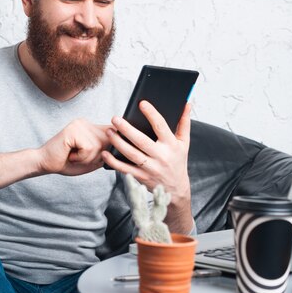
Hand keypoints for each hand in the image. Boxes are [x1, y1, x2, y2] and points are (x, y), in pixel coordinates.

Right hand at [39, 119, 111, 175]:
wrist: (44, 163)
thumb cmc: (66, 162)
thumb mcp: (91, 159)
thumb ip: (105, 152)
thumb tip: (120, 148)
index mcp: (90, 128)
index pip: (112, 130)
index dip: (116, 141)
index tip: (114, 148)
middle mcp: (86, 123)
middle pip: (109, 140)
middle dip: (98, 155)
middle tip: (81, 158)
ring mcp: (79, 124)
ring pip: (99, 145)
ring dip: (88, 158)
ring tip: (75, 157)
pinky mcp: (73, 130)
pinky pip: (89, 147)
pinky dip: (81, 157)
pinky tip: (71, 155)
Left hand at [102, 101, 192, 232]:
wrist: (176, 189)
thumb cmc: (178, 161)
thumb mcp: (184, 142)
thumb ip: (184, 122)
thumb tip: (187, 104)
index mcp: (171, 145)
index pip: (161, 126)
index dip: (151, 114)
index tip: (142, 103)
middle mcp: (161, 157)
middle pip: (141, 141)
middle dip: (127, 129)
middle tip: (115, 118)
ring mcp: (150, 168)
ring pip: (131, 154)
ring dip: (118, 142)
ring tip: (109, 131)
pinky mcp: (141, 177)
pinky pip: (125, 169)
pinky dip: (114, 162)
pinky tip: (105, 153)